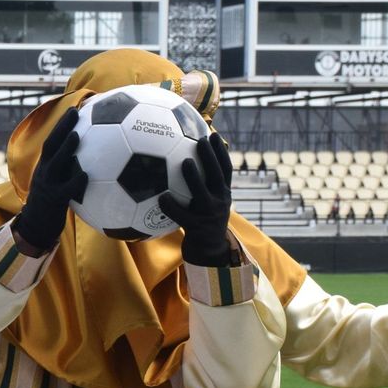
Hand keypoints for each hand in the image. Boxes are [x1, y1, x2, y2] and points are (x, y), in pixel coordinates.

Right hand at [11, 107, 86, 254]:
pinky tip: (87, 174)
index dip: (61, 125)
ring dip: (65, 148)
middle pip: (50, 145)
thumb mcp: (55, 185)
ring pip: (55, 163)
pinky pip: (67, 189)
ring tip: (77, 135)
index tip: (75, 109)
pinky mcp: (54, 200)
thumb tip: (89, 160)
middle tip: (75, 111)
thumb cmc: (51, 206)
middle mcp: (44, 172)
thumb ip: (68, 172)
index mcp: (45, 167)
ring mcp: (47, 186)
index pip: (52, 141)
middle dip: (62, 127)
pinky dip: (76, 181)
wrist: (35, 228)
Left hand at [159, 133, 235, 266]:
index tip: (214, 135)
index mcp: (222, 194)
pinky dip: (171, 206)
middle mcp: (219, 202)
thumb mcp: (209, 203)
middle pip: (217, 176)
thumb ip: (202, 186)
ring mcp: (208, 215)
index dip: (221, 152)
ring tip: (185, 161)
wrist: (209, 252)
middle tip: (200, 140)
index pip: (226, 169)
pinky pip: (181, 215)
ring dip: (194, 177)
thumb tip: (183, 162)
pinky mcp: (196, 228)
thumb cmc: (203, 222)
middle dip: (210, 156)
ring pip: (202, 194)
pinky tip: (161, 197)